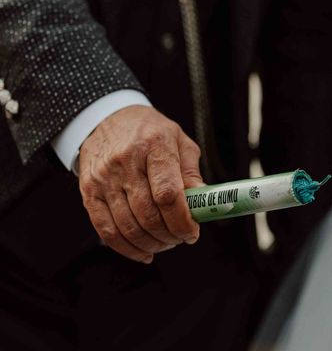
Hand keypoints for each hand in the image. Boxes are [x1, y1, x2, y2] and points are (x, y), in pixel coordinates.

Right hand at [78, 105, 202, 262]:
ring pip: (127, 226)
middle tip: (181, 239)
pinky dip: (126, 248)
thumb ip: (191, 172)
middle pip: (148, 214)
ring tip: (166, 243)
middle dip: (169, 235)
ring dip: (151, 244)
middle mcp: (125, 162)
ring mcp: (104, 178)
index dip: (182, 220)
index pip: (168, 194)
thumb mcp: (178, 140)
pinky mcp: (88, 191)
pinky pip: (105, 229)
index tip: (192, 232)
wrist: (107, 118)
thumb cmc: (149, 130)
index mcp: (154, 146)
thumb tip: (204, 202)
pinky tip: (143, 252)